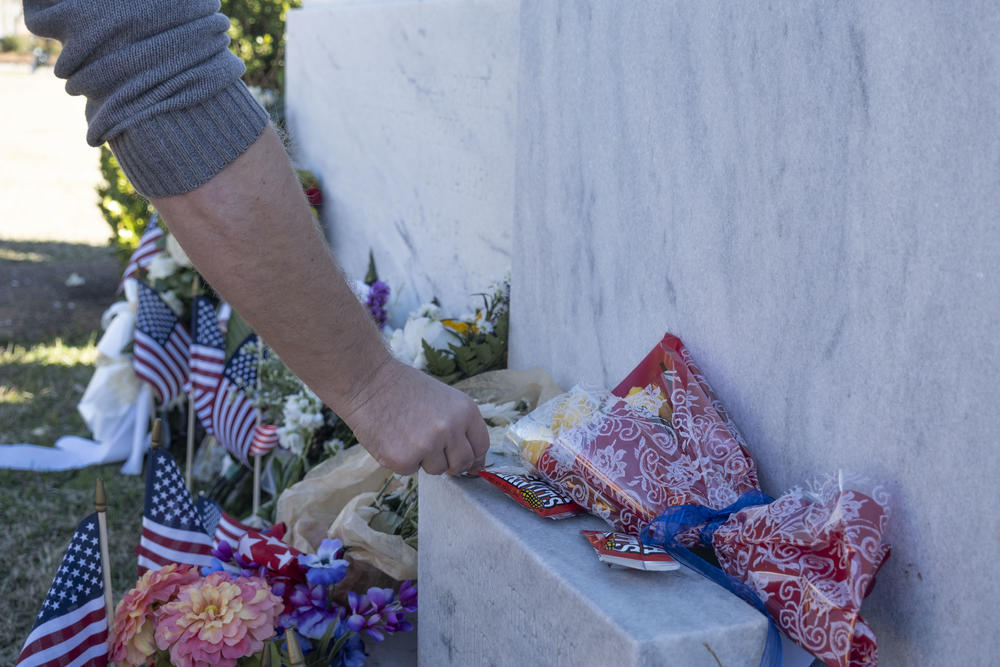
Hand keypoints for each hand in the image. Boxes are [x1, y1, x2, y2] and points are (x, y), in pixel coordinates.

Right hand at [339, 358, 489, 475]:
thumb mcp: (444, 399)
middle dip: (450, 463)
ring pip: (436, 470)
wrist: (368, 381)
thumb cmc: (404, 388)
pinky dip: (401, 460)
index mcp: (465, 411)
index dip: (474, 457)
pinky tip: (392, 438)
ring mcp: (428, 446)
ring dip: (423, 459)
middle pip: (462, 463)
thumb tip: (474, 461)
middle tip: (432, 450)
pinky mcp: (404, 459)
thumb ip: (459, 426)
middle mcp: (451, 429)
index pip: (481, 446)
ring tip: (407, 434)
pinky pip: (410, 471)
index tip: (469, 463)